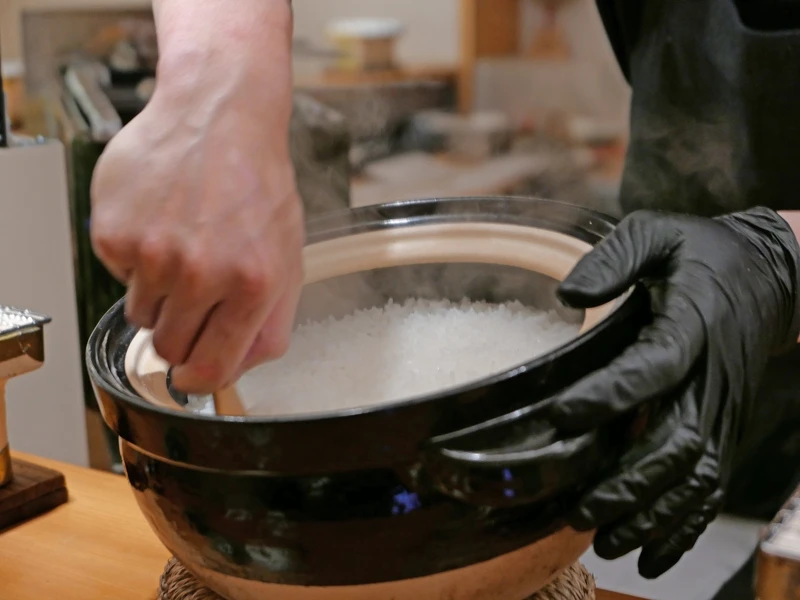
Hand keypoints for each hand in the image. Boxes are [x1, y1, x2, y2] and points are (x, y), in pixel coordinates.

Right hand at [90, 1, 302, 392]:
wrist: (219, 113)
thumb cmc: (257, 180)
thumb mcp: (287, 255)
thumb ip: (270, 321)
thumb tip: (239, 367)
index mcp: (252, 285)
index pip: (212, 369)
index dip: (200, 378)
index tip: (193, 374)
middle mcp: (201, 274)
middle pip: (170, 348)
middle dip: (183, 329)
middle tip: (196, 289)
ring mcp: (153, 254)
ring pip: (141, 314)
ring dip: (159, 292)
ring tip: (183, 244)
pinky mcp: (115, 233)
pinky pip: (117, 274)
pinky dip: (135, 256)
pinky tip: (161, 221)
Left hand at [549, 207, 799, 576]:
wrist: (772, 274)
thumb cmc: (702, 252)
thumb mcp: (656, 232)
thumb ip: (613, 258)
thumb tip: (565, 295)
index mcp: (692, 325)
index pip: (652, 366)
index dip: (610, 394)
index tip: (561, 416)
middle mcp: (712, 377)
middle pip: (678, 442)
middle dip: (628, 481)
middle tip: (578, 509)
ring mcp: (724, 408)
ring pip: (696, 477)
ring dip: (652, 516)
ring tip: (605, 540)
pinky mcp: (726, 426)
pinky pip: (712, 486)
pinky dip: (684, 526)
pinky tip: (650, 555)